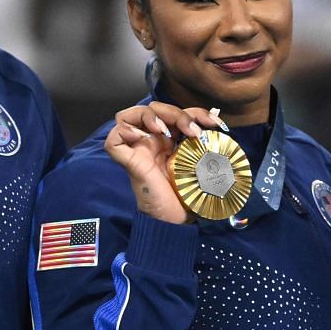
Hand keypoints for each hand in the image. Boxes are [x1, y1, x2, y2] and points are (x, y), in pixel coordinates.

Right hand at [103, 102, 222, 224]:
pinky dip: (124, 131)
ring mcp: (137, 150)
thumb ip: (204, 145)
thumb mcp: (200, 163)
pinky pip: (114, 139)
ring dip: (150, 115)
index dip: (195, 112)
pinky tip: (140, 137)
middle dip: (176, 113)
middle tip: (193, 132)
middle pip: (154, 109)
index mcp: (169, 141)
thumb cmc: (187, 196)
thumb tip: (217, 123)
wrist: (176, 220)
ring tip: (164, 130)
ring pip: (129, 116)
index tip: (215, 123)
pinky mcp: (127, 162)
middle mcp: (151, 142)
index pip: (176, 113)